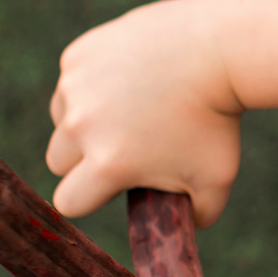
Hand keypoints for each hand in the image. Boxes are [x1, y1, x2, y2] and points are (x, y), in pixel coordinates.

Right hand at [47, 0, 242, 224]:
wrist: (218, 51)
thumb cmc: (218, 120)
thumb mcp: (217, 179)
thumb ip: (198, 214)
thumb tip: (185, 224)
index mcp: (108, 164)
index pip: (70, 202)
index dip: (89, 198)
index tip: (110, 187)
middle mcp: (81, 127)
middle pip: (59, 161)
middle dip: (84, 161)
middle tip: (126, 146)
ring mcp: (74, 87)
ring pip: (62, 119)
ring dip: (85, 122)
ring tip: (133, 111)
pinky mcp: (76, 56)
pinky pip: (71, 83)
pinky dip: (92, 85)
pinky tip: (131, 79)